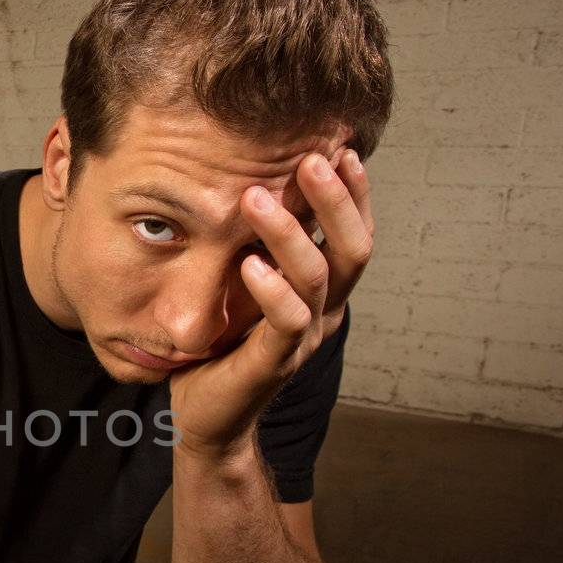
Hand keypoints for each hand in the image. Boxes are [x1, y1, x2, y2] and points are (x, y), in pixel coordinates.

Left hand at [168, 147, 374, 459]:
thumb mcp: (243, 281)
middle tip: (311, 159)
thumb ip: (257, 241)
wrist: (207, 415)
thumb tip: (252, 178)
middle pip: (354, 250)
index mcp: (323, 290)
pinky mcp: (274, 363)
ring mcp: (303, 339)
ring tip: (256, 198)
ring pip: (317, 279)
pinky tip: (248, 263)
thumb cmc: (223, 341)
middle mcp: (324, 312)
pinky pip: (286, 322)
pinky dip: (272, 290)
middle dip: (336, 201)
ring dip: (290, 234)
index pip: (355, 233)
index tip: (341, 147)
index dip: (355, 193)